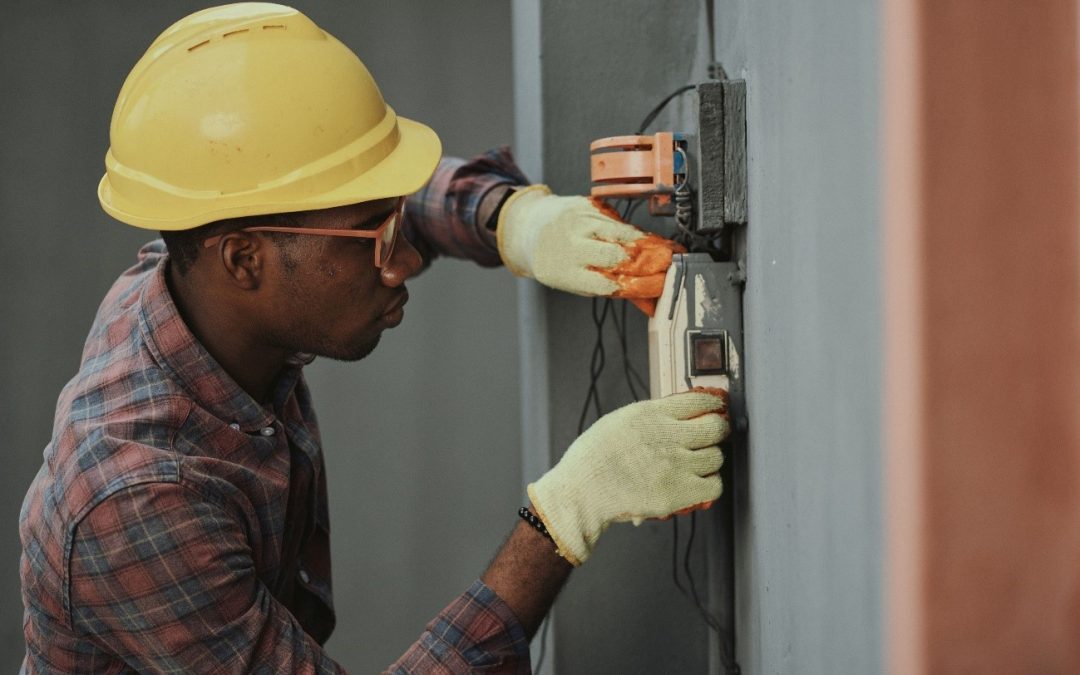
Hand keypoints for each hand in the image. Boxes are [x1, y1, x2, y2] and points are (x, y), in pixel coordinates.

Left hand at [496, 185, 684, 314]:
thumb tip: (649, 303)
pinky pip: (619, 219)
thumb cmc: (557, 261)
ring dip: (649, 245)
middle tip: (670, 265)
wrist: (530, 227)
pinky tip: (646, 238)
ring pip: (623, 234)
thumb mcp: (578, 282)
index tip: (662, 286)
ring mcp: (579, 222)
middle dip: (650, 262)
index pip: (611, 283)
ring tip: (666, 252)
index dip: (641, 285)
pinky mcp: (587, 205)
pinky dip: (634, 231)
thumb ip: (614, 290)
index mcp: (567, 273)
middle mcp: (571, 246)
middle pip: (620, 256)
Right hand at [527, 390, 728, 565]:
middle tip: (713, 435)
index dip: (712, 404)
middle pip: (715, 428)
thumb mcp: (619, 421)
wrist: (581, 492)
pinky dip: (709, 484)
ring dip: (710, 460)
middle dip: (717, 430)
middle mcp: (668, 436)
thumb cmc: (593, 458)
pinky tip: (698, 482)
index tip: (715, 407)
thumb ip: (651, 416)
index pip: (699, 400)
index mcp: (651, 414)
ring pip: (716, 457)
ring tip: (697, 463)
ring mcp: (676, 465)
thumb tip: (679, 414)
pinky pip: (714, 486)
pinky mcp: (679, 493)